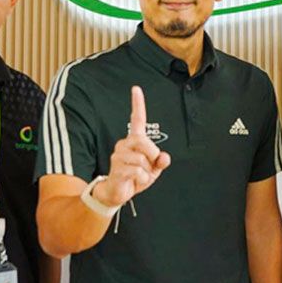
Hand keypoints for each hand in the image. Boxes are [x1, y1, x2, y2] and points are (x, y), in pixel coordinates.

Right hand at [93, 86, 170, 207]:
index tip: (136, 89)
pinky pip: (138, 171)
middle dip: (152, 155)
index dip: (137, 104)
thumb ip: (160, 162)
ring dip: (146, 172)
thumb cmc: (135, 178)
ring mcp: (118, 155)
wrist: (118, 193)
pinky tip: (134, 181)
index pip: (137, 119)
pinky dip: (142, 180)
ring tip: (139, 176)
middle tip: (150, 166)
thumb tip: (164, 157)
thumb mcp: (153, 170)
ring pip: (142, 159)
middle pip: (144, 142)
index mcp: (134, 141)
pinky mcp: (117, 168)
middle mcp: (124, 144)